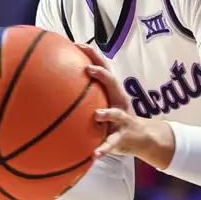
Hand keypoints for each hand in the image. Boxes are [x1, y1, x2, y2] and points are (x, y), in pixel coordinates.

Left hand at [77, 41, 173, 166]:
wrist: (142, 138)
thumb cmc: (115, 119)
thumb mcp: (103, 103)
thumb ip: (86, 94)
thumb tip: (57, 83)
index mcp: (112, 92)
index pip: (103, 68)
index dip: (92, 55)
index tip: (77, 44)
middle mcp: (119, 102)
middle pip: (113, 83)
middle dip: (102, 75)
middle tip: (88, 70)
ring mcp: (123, 119)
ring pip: (116, 114)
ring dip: (107, 114)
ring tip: (96, 115)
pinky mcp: (122, 137)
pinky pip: (112, 143)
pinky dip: (104, 148)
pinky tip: (94, 154)